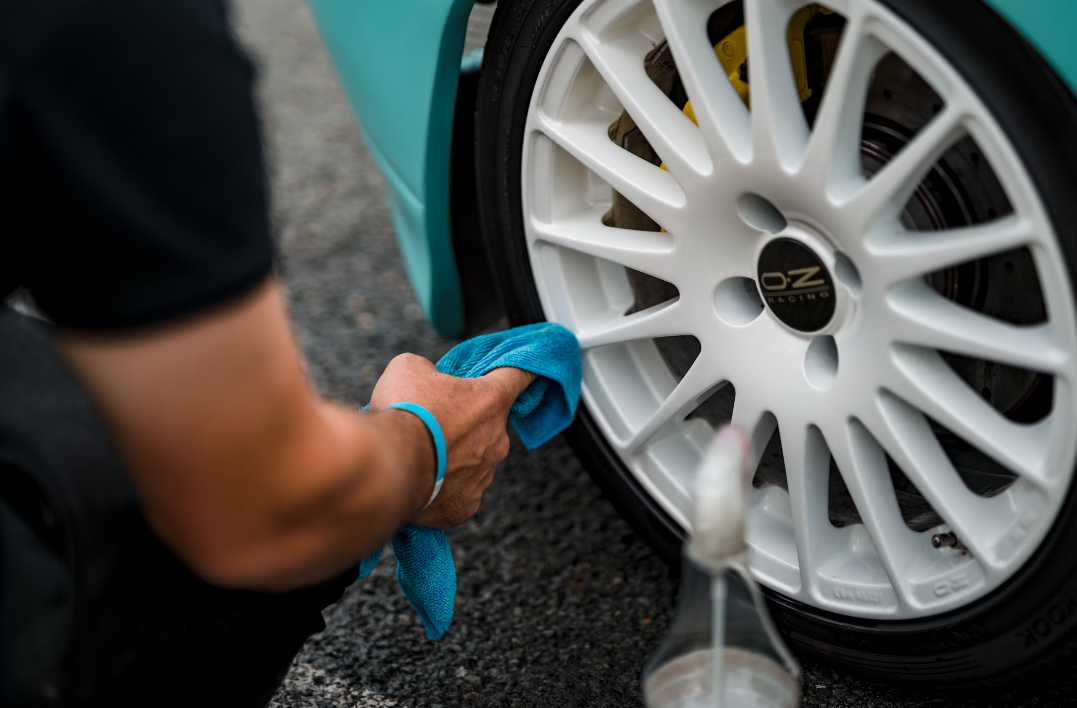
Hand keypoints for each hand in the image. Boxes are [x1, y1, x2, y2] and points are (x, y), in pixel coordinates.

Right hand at [369, 354, 535, 527]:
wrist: (388, 465)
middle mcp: (497, 439)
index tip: (528, 372)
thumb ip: (428, 370)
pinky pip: (458, 491)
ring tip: (420, 454)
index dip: (521, 371)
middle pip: (487, 425)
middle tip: (431, 423)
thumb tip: (428, 382)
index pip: (519, 377)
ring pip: (473, 460)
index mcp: (490, 401)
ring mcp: (484, 476)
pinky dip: (442, 486)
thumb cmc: (404, 410)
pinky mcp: (466, 505)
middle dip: (464, 422)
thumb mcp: (409, 368)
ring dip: (453, 456)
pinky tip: (420, 480)